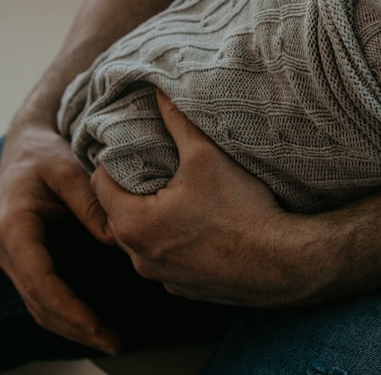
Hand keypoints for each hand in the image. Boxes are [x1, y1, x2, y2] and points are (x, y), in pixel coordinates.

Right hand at [0, 120, 119, 353]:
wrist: (25, 143)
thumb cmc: (46, 153)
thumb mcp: (68, 169)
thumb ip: (90, 202)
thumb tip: (114, 239)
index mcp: (13, 227)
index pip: (40, 281)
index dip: (68, 308)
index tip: (96, 326)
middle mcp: (6, 248)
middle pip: (38, 302)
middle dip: (75, 327)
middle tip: (113, 343)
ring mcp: (13, 258)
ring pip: (38, 306)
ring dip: (71, 327)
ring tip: (109, 341)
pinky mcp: (25, 260)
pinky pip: (42, 295)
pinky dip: (66, 314)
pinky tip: (93, 325)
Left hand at [91, 92, 330, 306]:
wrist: (280, 261)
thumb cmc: (240, 209)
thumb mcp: (206, 155)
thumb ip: (177, 121)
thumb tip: (159, 90)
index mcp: (133, 223)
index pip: (99, 183)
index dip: (115, 160)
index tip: (136, 148)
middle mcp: (138, 257)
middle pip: (120, 212)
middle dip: (135, 189)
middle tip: (159, 168)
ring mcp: (162, 278)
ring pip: (144, 240)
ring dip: (154, 219)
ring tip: (180, 197)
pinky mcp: (186, 289)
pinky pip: (169, 261)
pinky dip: (176, 243)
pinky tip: (202, 228)